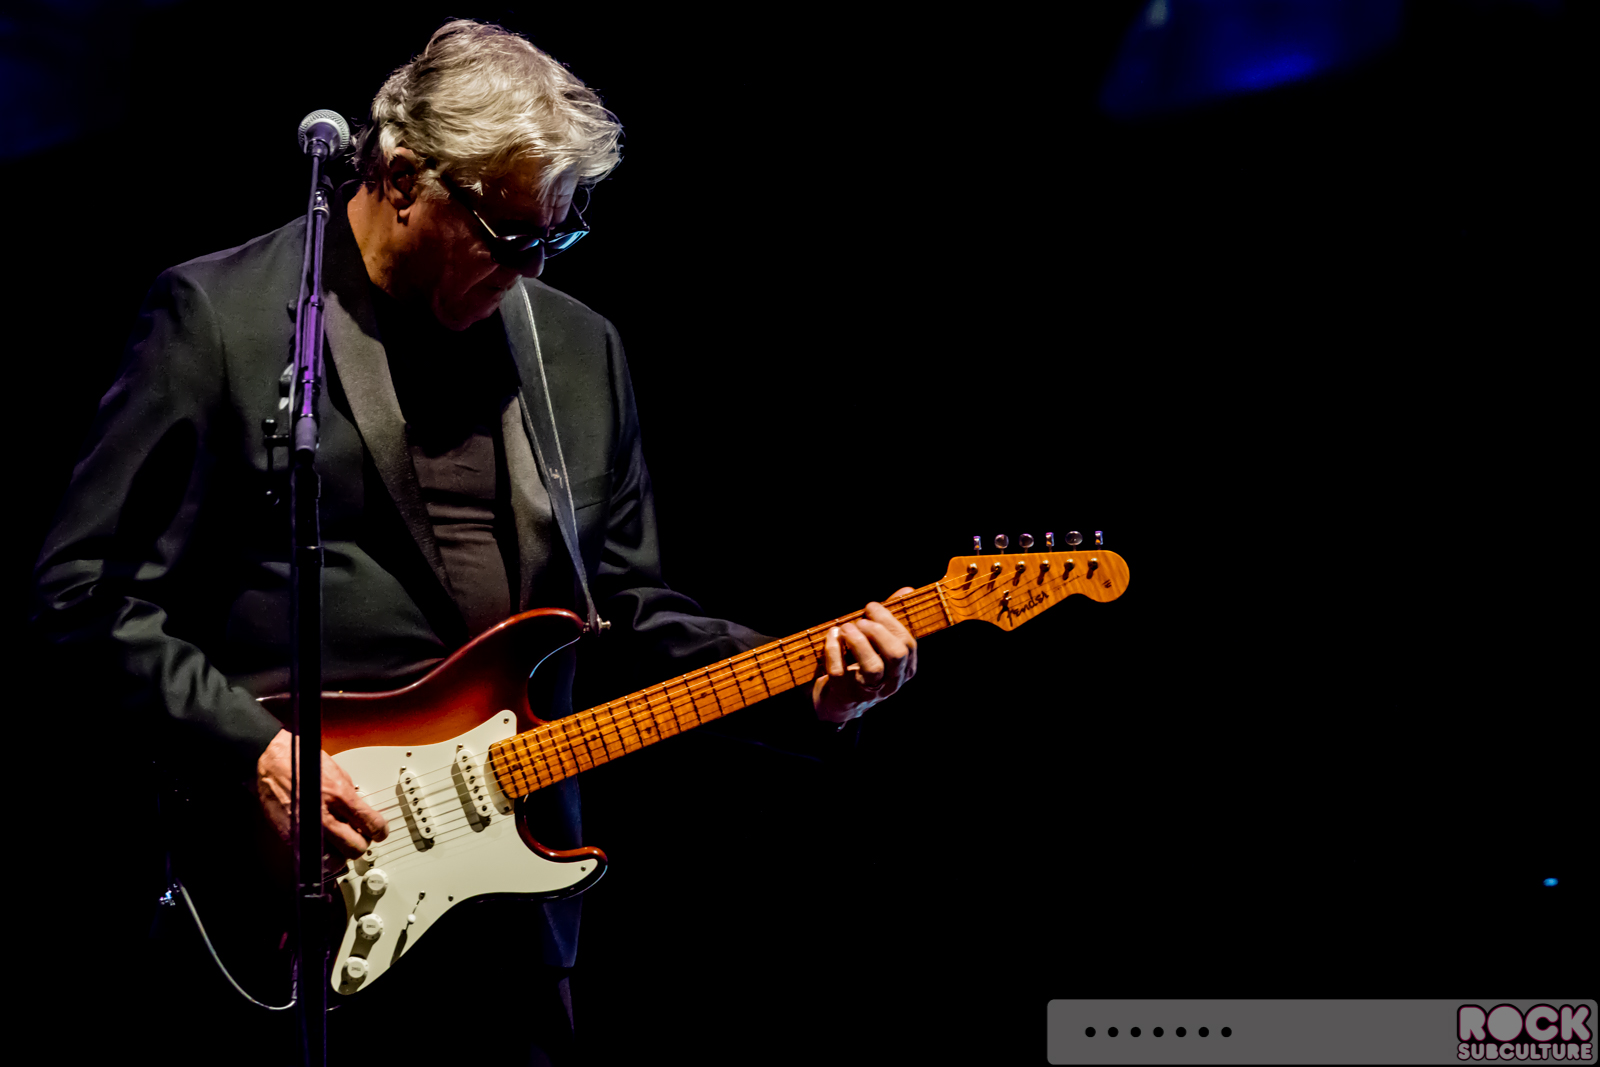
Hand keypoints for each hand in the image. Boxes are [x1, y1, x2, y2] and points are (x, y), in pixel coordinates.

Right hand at [257, 728, 388, 858]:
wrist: (272, 763)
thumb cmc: (304, 763)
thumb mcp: (338, 775)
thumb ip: (351, 799)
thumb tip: (362, 815)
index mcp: (340, 796)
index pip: (372, 824)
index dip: (380, 830)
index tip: (379, 831)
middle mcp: (324, 816)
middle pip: (356, 848)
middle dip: (361, 843)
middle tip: (360, 836)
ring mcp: (307, 830)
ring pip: (336, 859)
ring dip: (341, 852)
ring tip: (340, 841)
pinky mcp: (291, 838)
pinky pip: (313, 856)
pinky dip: (321, 853)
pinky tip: (322, 842)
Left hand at [812, 588, 918, 725]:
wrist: (839, 703)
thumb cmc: (862, 665)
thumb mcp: (879, 644)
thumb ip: (891, 618)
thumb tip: (907, 590)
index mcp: (904, 669)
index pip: (908, 644)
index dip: (890, 621)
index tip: (872, 607)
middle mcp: (890, 682)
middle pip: (896, 655)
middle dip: (878, 631)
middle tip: (861, 619)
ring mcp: (868, 690)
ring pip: (872, 667)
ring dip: (858, 641)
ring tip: (845, 627)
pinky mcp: (844, 693)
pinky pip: (840, 672)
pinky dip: (834, 650)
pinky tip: (832, 635)